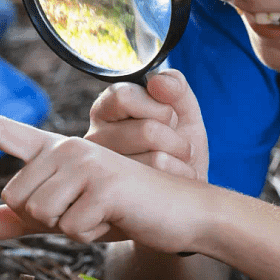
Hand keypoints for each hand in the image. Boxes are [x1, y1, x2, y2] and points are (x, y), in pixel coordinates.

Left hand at [0, 114, 203, 252]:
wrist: (179, 214)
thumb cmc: (120, 212)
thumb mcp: (66, 217)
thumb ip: (22, 221)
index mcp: (53, 152)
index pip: (2, 131)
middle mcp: (65, 148)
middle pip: (16, 199)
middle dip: (48, 220)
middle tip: (87, 211)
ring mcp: (84, 161)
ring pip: (40, 214)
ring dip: (71, 228)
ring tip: (103, 212)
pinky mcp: (103, 183)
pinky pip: (70, 227)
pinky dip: (92, 234)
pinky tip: (117, 218)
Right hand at [86, 69, 208, 181]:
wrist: (185, 191)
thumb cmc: (177, 145)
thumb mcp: (182, 109)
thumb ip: (174, 87)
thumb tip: (158, 82)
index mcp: (105, 110)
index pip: (123, 96)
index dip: (158, 107)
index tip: (166, 117)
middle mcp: (95, 139)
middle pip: (147, 130)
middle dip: (176, 138)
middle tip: (176, 146)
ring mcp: (104, 173)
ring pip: (157, 159)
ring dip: (180, 160)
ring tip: (174, 164)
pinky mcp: (120, 197)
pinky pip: (162, 182)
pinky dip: (181, 178)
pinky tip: (171, 181)